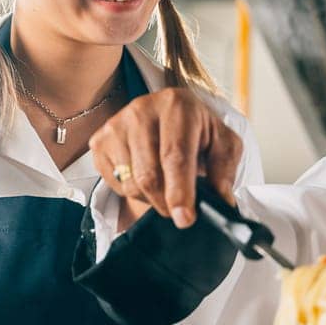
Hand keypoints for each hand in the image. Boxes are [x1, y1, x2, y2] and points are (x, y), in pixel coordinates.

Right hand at [89, 88, 241, 228]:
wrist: (168, 116)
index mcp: (177, 106)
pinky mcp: (100, 141)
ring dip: (152, 198)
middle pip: (149, 175)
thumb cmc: (198, 132)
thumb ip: (225, 170)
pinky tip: (146, 176)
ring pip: (131, 183)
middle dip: (166, 202)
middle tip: (180, 213)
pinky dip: (133, 191)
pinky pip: (115, 183)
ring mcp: (116, 125)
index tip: (185, 219)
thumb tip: (222, 202)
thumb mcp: (223, 143)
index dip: (180, 191)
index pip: (175, 155)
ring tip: (167, 185)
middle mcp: (142, 110)